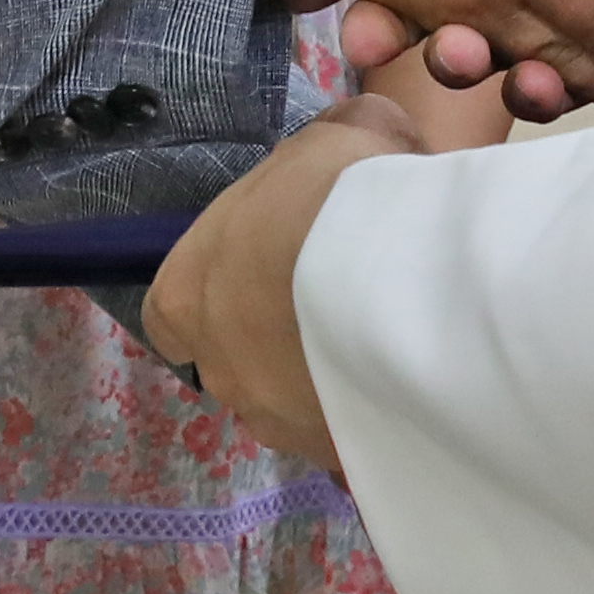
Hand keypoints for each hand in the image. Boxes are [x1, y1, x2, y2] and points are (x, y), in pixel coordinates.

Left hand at [145, 33, 514, 459]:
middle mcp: (219, 371)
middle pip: (238, 363)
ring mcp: (278, 424)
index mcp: (188, 295)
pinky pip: (353, 441)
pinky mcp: (339, 458)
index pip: (174, 312)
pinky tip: (418, 389)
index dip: (217, 295)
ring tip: (389, 345)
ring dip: (328, 382)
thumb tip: (353, 141)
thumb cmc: (340, 198)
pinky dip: (376, 420)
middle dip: (280, 341)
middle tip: (342, 305)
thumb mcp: (337, 135)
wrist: (406, 276)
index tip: (265, 275)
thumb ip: (327, 146)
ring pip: (296, 407)